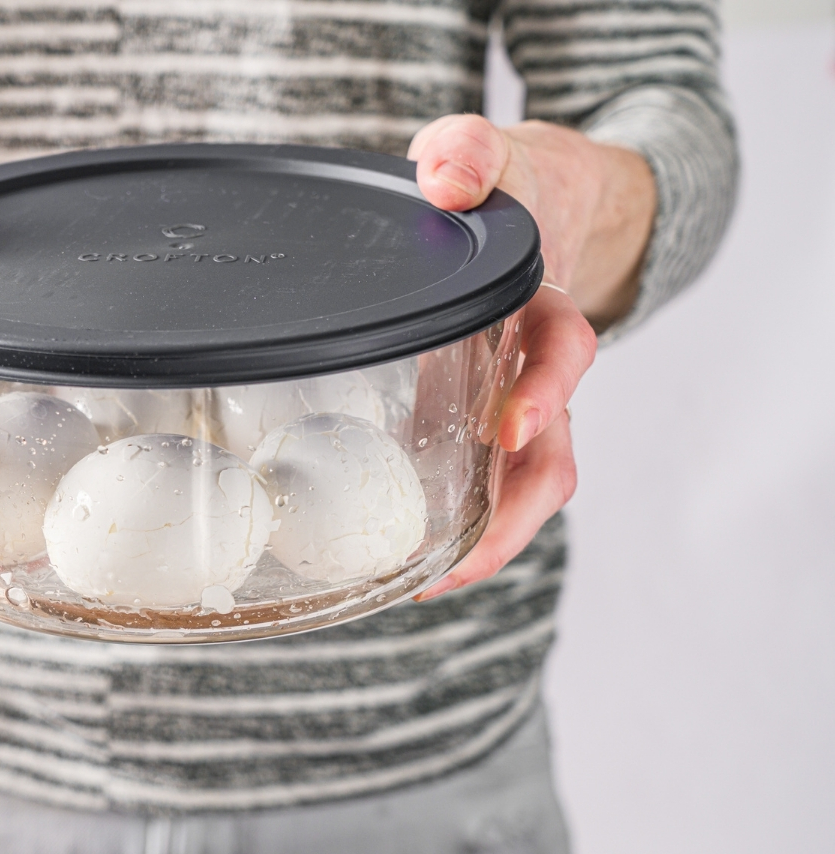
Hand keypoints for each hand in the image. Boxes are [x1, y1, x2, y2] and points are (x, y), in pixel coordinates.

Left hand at [406, 115, 654, 599]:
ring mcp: (508, 403)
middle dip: (515, 514)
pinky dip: (456, 523)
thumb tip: (445, 178)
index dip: (545, 393)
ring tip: (429, 584)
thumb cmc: (497, 185)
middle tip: (462, 562)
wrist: (517, 205)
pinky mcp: (473, 422)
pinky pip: (479, 481)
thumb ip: (466, 155)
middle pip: (550, 453)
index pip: (563, 353)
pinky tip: (407, 558)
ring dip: (486, 538)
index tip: (509, 428)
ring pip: (520, 484)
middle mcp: (534, 367)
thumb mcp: (481, 153)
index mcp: (542, 307)